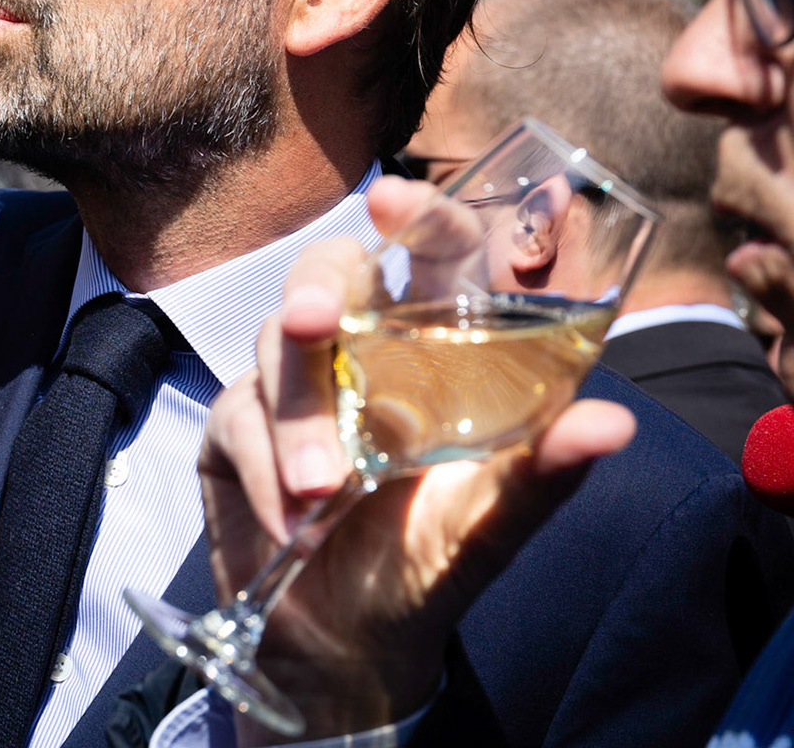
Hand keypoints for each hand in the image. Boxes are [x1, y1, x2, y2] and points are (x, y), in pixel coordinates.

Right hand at [201, 176, 637, 741]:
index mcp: (434, 355)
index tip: (393, 200)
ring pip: (274, 347)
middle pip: (328, 271)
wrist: (334, 649)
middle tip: (314, 322)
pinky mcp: (237, 426)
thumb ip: (542, 475)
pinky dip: (265, 474)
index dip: (418, 215)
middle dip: (315, 288)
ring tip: (324, 497)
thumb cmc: (423, 571)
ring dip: (297, 420)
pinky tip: (292, 526)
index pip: (432, 256)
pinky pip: (237, 416)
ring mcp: (290, 385)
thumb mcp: (489, 529)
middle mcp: (360, 353)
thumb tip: (613, 424)